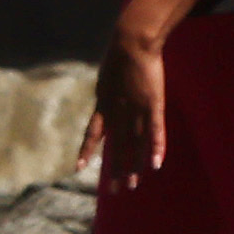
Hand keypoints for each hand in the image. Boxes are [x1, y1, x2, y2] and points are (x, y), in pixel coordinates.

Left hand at [93, 25, 168, 176]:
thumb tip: (103, 98)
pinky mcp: (152, 105)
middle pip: (116, 146)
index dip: (86, 150)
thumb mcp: (106, 78)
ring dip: (134, 166)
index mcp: (103, 105)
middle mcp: (117, 112)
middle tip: (114, 190)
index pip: (93, 134)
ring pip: (134, 144)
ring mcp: (134, 109)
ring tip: (132, 186)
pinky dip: (155, 148)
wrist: (132, 42)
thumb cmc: (120, 57)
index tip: (78, 167)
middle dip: (115, 169)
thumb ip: (106, 92)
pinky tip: (155, 165)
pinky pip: (154, 131)